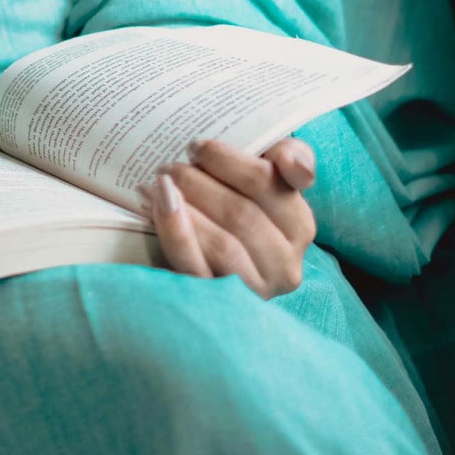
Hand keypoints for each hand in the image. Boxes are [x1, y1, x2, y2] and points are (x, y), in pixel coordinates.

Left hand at [150, 136, 316, 298]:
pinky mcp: (219, 307)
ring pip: (222, 245)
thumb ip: (292, 156)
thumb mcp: (271, 175)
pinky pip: (196, 269)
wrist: (212, 259)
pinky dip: (174, 233)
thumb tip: (293, 165)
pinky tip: (155, 206)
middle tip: (169, 165)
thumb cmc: (241, 204)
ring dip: (184, 207)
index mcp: (300, 227)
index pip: (267, 184)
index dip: (227, 161)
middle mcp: (285, 265)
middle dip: (198, 183)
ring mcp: (254, 289)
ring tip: (159, 184)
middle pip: (241, 214)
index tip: (196, 147)